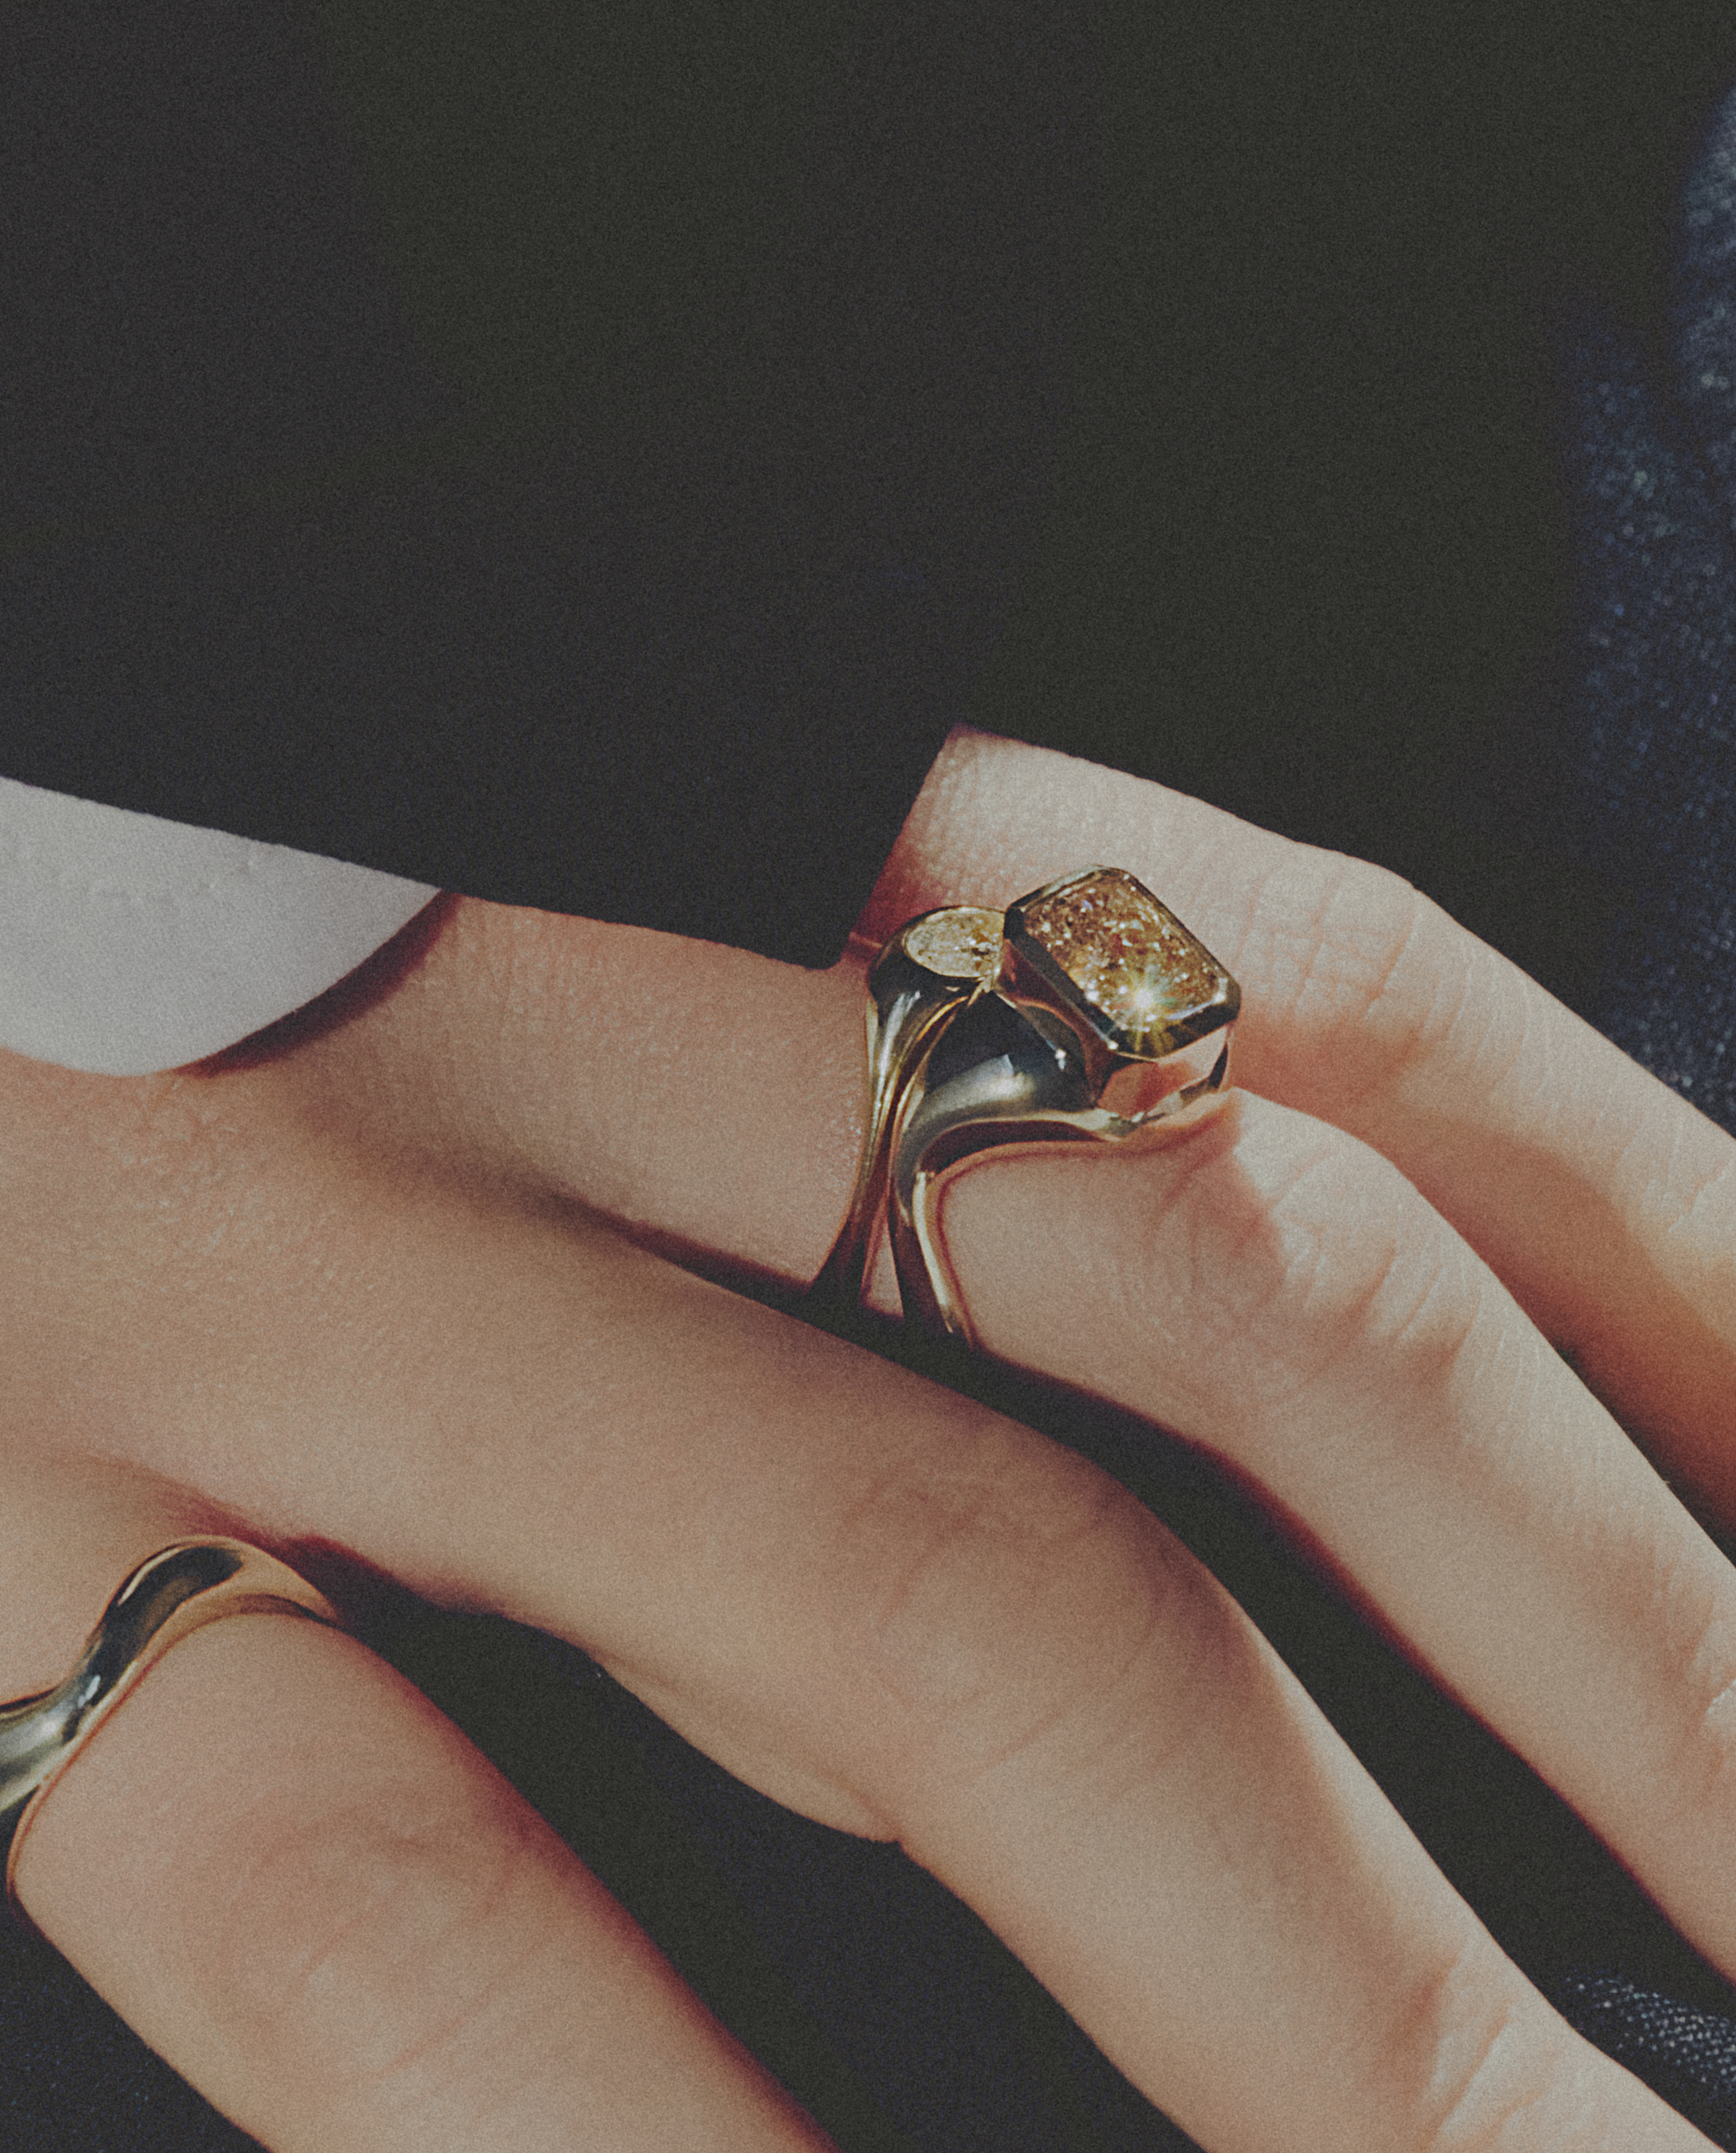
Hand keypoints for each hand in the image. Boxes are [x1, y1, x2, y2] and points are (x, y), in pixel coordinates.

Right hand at [0, 726, 1730, 2149]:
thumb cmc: (228, 970)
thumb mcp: (604, 966)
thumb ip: (902, 1194)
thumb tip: (1271, 1479)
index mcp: (734, 833)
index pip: (1362, 1005)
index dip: (1692, 1268)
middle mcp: (564, 1013)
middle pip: (1259, 1321)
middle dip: (1644, 1660)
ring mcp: (286, 1287)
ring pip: (937, 1633)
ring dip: (1323, 1990)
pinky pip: (430, 1927)